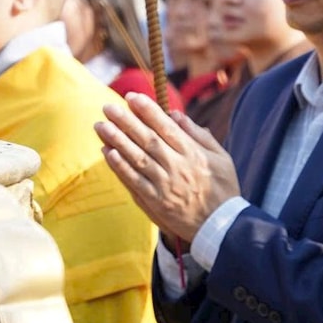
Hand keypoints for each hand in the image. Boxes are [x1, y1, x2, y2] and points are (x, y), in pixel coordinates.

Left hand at [98, 94, 239, 240]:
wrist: (220, 225)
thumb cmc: (222, 188)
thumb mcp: (221, 158)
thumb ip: (199, 136)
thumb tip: (177, 115)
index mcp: (193, 154)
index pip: (166, 128)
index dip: (148, 111)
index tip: (133, 97)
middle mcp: (177, 167)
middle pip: (147, 140)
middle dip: (126, 122)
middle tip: (108, 107)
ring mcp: (164, 185)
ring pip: (137, 159)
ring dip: (117, 141)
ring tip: (100, 126)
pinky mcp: (154, 201)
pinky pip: (133, 181)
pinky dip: (120, 167)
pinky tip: (107, 153)